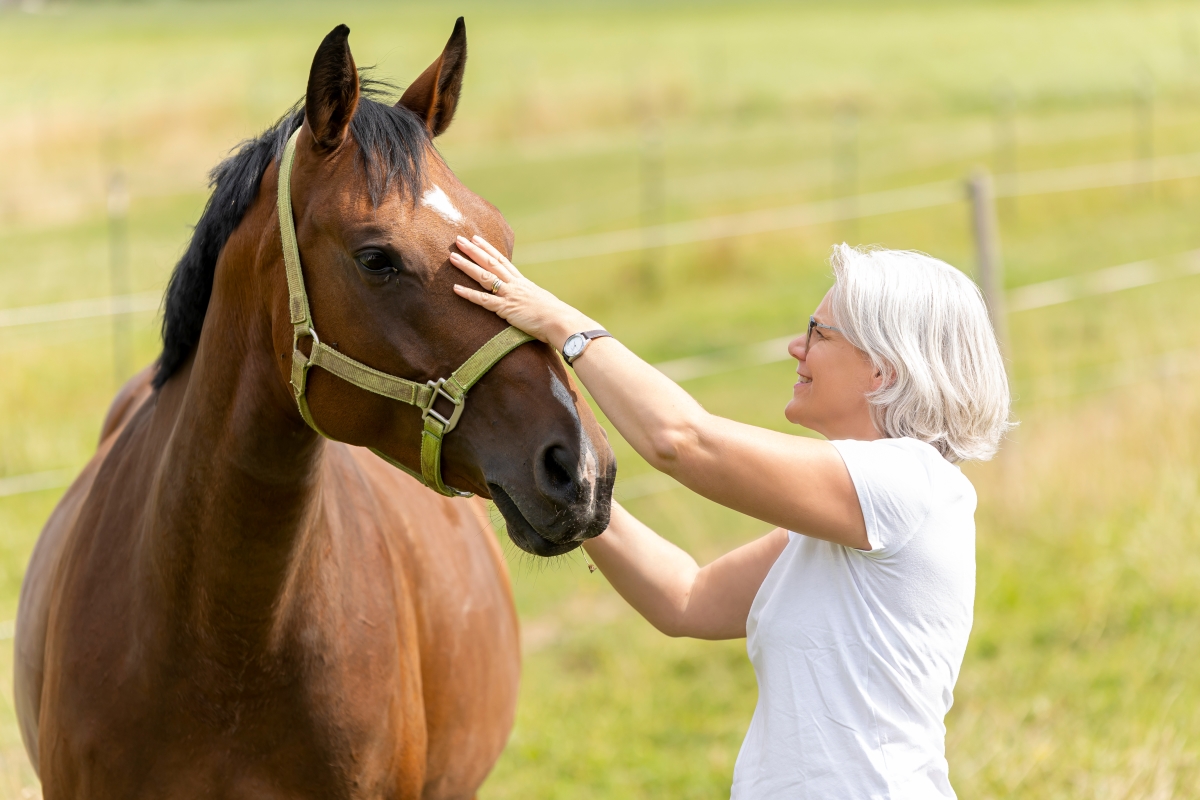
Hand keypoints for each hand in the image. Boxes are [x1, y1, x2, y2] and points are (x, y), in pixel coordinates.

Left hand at [450, 235, 596, 348]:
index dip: (488, 249)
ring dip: (467, 266)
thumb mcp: (542, 302)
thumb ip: (532, 300)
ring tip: (452, 256)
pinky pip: (484, 301)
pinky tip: (455, 288)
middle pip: (490, 263)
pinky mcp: (506, 309)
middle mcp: (515, 285)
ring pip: (484, 277)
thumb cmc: (555, 316)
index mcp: (522, 282)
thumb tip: (531, 303)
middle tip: (458, 239)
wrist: (560, 321)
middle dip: (474, 250)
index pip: (502, 261)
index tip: (476, 239)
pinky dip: (469, 294)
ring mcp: (509, 295)